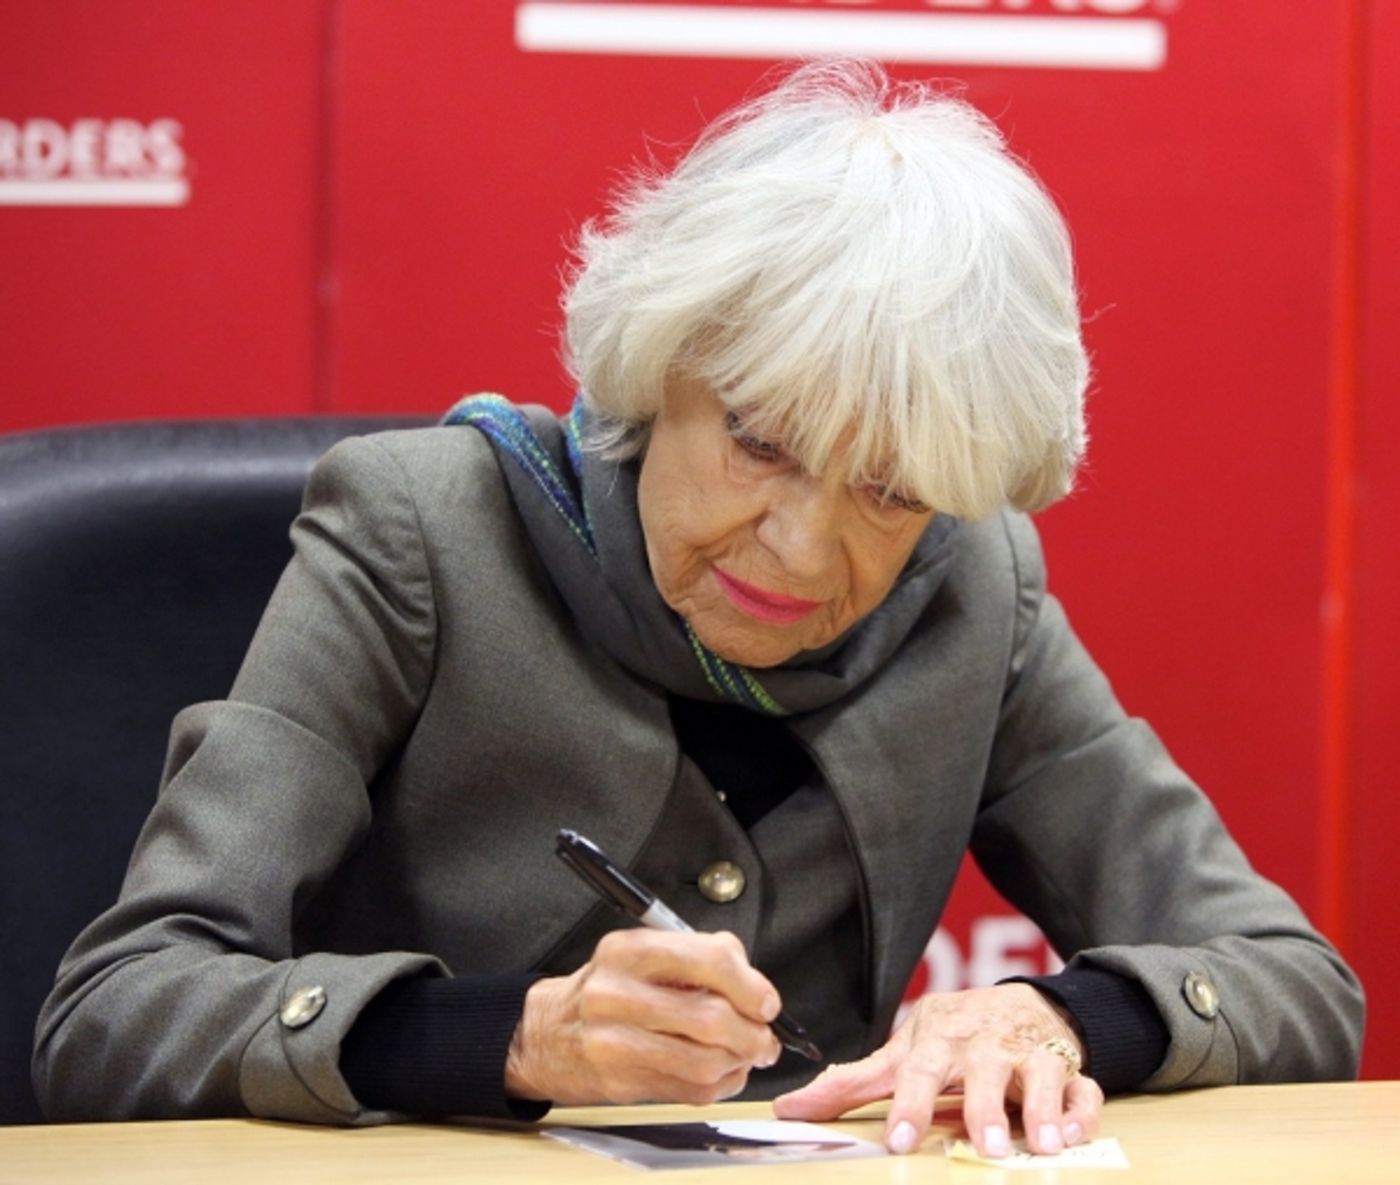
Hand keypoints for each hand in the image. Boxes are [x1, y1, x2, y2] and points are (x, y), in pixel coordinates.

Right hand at [505, 928, 782, 1104]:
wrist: (547, 1033)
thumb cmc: (608, 989)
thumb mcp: (645, 953)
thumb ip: (701, 957)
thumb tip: (755, 986)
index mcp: (629, 950)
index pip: (709, 960)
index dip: (750, 985)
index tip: (767, 1002)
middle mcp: (616, 994)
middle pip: (711, 1018)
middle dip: (753, 1033)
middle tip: (765, 1036)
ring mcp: (614, 1043)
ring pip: (704, 1062)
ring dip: (740, 1062)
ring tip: (745, 1054)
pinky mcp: (620, 1083)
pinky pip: (690, 1091)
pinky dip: (721, 1085)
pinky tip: (722, 1072)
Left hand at [774, 984, 1102, 1157]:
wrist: (1022, 1002)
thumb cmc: (954, 1035)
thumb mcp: (904, 1052)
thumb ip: (853, 1083)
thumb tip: (791, 1108)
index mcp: (939, 1040)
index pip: (918, 1071)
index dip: (908, 1105)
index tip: (898, 1139)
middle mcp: (984, 1044)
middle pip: (983, 1071)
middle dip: (987, 1107)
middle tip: (987, 1145)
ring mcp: (1029, 1054)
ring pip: (1039, 1076)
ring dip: (1043, 1108)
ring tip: (1045, 1144)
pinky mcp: (1068, 1067)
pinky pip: (1083, 1089)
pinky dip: (1084, 1110)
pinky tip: (1076, 1134)